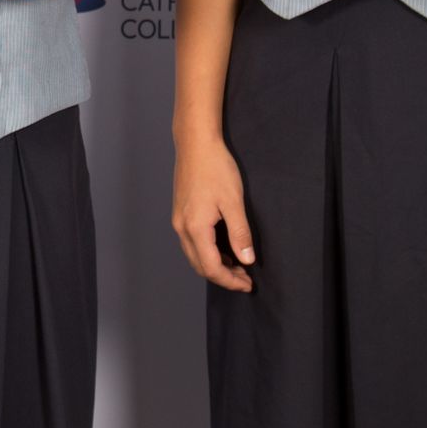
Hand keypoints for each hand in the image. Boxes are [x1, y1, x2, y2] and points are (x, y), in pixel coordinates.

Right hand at [171, 132, 255, 291]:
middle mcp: (182, 228)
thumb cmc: (216, 168)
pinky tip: (222, 248)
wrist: (195, 144)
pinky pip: (191, 243)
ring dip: (214, 265)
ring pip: (194, 255)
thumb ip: (240, 233)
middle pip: (200, 266)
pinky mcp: (180, 213)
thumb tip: (246, 259)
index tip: (248, 283)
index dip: (230, 280)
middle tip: (245, 278)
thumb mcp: (234, 202)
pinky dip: (207, 253)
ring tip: (237, 265)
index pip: (212, 267)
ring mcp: (178, 221)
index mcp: (195, 228)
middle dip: (223, 276)